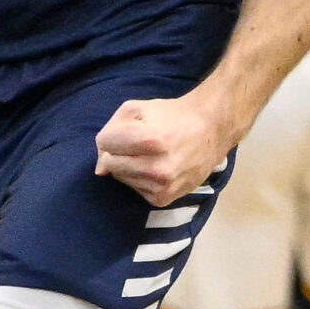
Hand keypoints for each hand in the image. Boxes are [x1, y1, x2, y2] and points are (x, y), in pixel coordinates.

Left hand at [96, 92, 232, 204]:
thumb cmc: (170, 115)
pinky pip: (134, 189)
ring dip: (128, 165)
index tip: (128, 130)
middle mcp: (157, 168)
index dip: (112, 134)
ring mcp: (161, 186)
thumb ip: (110, 131)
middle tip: (139, 142)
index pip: (104, 142)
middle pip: (109, 163)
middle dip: (118, 151)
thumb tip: (100, 169)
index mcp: (150, 139)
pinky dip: (139, 178)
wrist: (210, 130)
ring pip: (120, 177)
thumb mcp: (136, 109)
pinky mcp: (163, 199)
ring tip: (150, 154)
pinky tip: (156, 167)